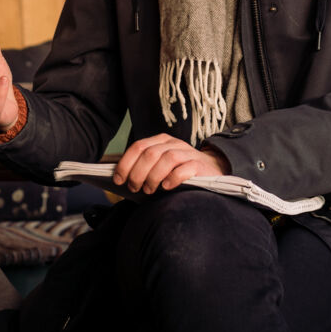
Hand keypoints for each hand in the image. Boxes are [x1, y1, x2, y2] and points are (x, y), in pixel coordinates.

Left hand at [113, 134, 228, 193]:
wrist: (212, 170)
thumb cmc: (179, 171)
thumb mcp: (160, 164)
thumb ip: (144, 166)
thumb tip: (121, 178)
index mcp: (161, 141)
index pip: (138, 147)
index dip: (126, 163)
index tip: (119, 179)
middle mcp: (173, 144)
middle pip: (150, 153)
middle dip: (137, 172)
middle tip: (134, 188)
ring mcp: (187, 153)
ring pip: (166, 159)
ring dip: (153, 177)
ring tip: (149, 190)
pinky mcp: (199, 165)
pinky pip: (184, 169)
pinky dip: (172, 178)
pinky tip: (166, 187)